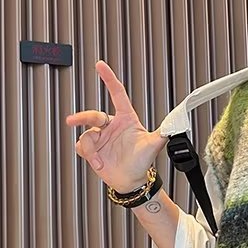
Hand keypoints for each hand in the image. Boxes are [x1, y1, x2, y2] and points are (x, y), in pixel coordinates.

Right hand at [65, 60, 166, 192]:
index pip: (117, 94)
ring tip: (98, 160)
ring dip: (90, 148)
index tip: (100, 65)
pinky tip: (97, 162)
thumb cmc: (143, 162)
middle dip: (82, 117)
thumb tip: (175, 124)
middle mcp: (111, 126)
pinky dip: (87, 154)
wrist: (132, 181)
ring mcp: (101, 137)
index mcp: (126, 119)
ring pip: (86, 134)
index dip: (109, 79)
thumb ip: (163, 133)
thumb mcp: (153, 146)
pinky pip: (81, 146)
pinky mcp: (93, 149)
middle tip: (72, 121)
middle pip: (93, 114)